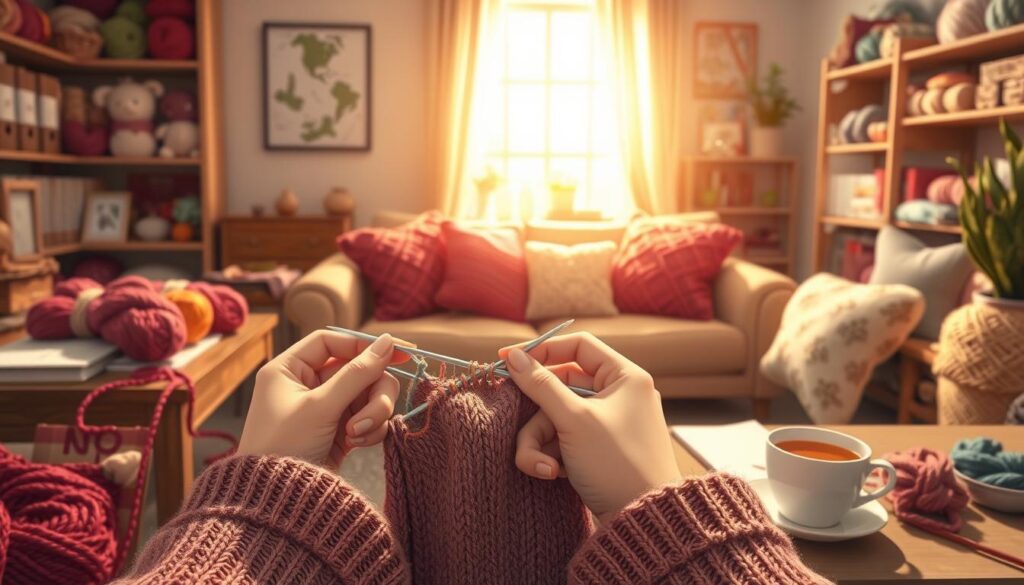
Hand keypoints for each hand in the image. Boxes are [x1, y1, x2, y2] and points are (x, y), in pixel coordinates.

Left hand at [238, 330, 408, 466]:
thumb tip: (388, 341)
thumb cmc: (285, 447)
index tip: (398, 351)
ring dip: (373, 413)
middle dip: (373, 392)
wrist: (279, 503)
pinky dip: (370, 430)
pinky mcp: (340, 432)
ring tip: (358, 435)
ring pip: (369, 395)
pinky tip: (356, 444)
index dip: (364, 345)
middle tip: (377, 410)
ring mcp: (326, 410)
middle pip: (358, 370)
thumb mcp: (321, 407)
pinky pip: (369, 418)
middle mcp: (307, 386)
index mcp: (288, 370)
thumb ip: (357, 373)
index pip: (332, 342)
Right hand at [499, 333, 681, 523]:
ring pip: (555, 417)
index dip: (542, 350)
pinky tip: (551, 474)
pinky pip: (563, 439)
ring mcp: (606, 424)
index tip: (508, 358)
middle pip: (559, 386)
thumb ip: (541, 385)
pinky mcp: (596, 450)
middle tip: (510, 417)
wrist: (642, 521)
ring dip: (539, 442)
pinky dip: (551, 455)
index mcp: (625, 377)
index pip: (578, 346)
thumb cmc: (617, 464)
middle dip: (536, 413)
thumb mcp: (574, 421)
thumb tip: (513, 356)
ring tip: (541, 466)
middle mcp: (618, 395)